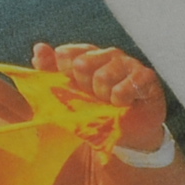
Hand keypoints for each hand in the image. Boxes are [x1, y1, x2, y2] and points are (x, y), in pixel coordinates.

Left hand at [33, 42, 167, 149]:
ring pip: (104, 75)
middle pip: (82, 63)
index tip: (68, 82)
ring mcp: (127, 64)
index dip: (63, 70)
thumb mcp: (67, 97)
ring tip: (109, 103)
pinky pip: (128, 84)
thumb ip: (49, 73)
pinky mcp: (146, 77)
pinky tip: (124, 104)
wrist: (125, 135)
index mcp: (86, 57)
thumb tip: (38, 49)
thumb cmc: (95, 114)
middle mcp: (107, 56)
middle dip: (83, 87)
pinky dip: (122, 98)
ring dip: (103, 96)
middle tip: (93, 98)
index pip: (66, 53)